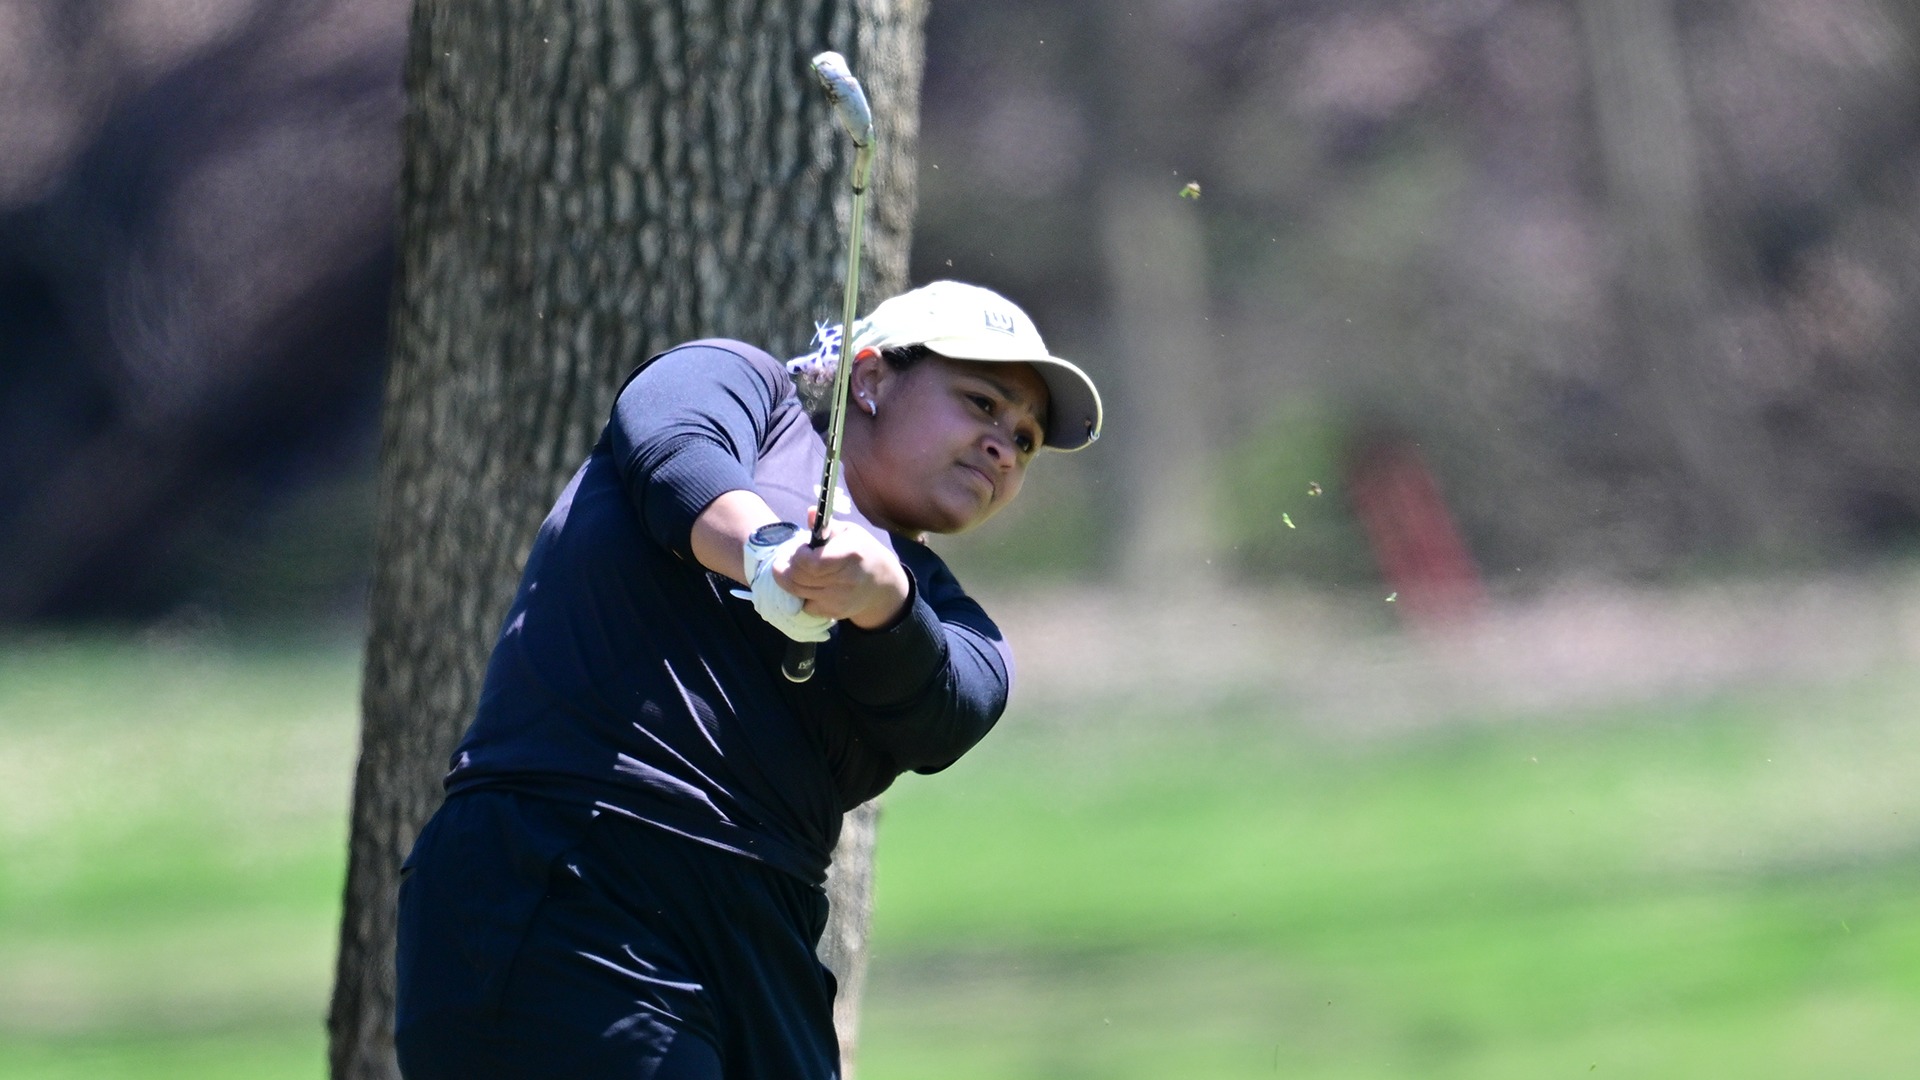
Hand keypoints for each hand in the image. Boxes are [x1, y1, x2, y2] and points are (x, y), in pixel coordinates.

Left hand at [775, 515, 910, 629]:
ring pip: (797, 592)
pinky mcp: (833, 612)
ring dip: (789, 580)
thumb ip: (827, 525)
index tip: (801, 548)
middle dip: (786, 567)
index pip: (812, 563)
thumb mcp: (850, 532)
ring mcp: (838, 599)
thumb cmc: (863, 552)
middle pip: (799, 579)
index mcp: (850, 555)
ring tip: (795, 569)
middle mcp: (844, 580)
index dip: (798, 555)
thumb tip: (810, 512)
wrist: (881, 584)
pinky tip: (808, 584)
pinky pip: (804, 605)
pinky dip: (800, 595)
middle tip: (787, 559)